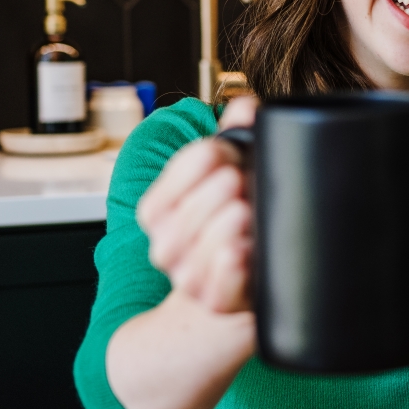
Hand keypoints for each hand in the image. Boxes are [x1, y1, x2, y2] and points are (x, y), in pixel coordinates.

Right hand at [136, 97, 256, 313]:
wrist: (234, 288)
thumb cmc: (229, 224)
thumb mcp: (226, 178)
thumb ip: (234, 138)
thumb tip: (247, 105)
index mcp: (157, 212)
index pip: (176, 175)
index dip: (208, 156)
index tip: (232, 150)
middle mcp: (165, 247)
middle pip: (192, 209)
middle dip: (225, 187)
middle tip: (247, 178)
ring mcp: (188, 278)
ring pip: (206, 245)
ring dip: (232, 222)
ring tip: (252, 210)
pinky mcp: (215, 303)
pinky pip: (221, 285)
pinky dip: (234, 265)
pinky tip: (247, 248)